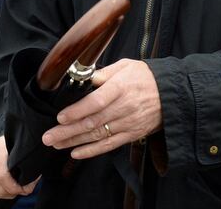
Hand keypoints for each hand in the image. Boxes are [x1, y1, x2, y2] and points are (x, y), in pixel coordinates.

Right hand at [0, 136, 37, 198]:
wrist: (11, 136)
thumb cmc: (22, 143)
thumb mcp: (27, 148)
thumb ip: (30, 162)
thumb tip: (34, 180)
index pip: (1, 175)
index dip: (13, 186)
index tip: (26, 188)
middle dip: (13, 191)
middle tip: (26, 189)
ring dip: (9, 193)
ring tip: (19, 187)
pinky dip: (4, 192)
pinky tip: (11, 185)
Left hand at [41, 59, 161, 159]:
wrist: (172, 94)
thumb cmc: (146, 77)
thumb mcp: (126, 66)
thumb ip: (104, 73)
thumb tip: (83, 77)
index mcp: (121, 87)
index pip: (96, 101)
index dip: (77, 111)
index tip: (60, 116)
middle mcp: (124, 107)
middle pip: (93, 122)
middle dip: (68, 131)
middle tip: (48, 136)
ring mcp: (128, 123)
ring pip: (97, 135)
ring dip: (74, 141)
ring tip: (55, 144)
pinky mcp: (131, 134)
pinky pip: (109, 145)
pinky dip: (92, 151)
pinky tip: (76, 153)